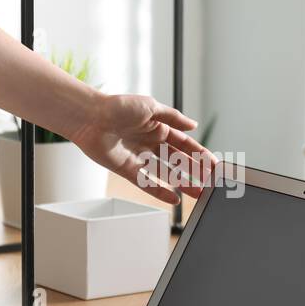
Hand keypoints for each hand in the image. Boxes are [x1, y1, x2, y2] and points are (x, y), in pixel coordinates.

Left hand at [70, 94, 217, 204]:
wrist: (91, 117)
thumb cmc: (118, 106)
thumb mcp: (151, 106)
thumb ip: (174, 117)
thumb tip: (194, 124)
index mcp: (157, 127)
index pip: (184, 143)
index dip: (199, 154)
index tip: (213, 165)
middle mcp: (149, 143)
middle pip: (178, 161)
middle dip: (194, 172)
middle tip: (210, 184)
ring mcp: (139, 157)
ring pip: (166, 173)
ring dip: (183, 183)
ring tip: (198, 194)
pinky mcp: (127, 169)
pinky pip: (147, 183)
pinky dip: (160, 191)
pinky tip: (174, 199)